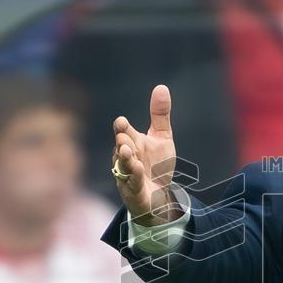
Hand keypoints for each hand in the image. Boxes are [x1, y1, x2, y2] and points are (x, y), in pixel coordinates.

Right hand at [112, 85, 179, 225]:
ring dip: (125, 158)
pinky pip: (131, 183)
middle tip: (125, 138)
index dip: (122, 127)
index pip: (123, 131)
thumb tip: (161, 87)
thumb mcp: (162, 138)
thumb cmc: (157, 165)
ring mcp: (127, 175)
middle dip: (122, 142)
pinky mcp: (133, 191)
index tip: (122, 122)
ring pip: (122, 165)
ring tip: (128, 151)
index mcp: (132, 142)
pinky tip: (137, 168)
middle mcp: (126, 157)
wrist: (159, 196)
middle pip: (120, 147)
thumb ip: (160, 115)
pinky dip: (134, 176)